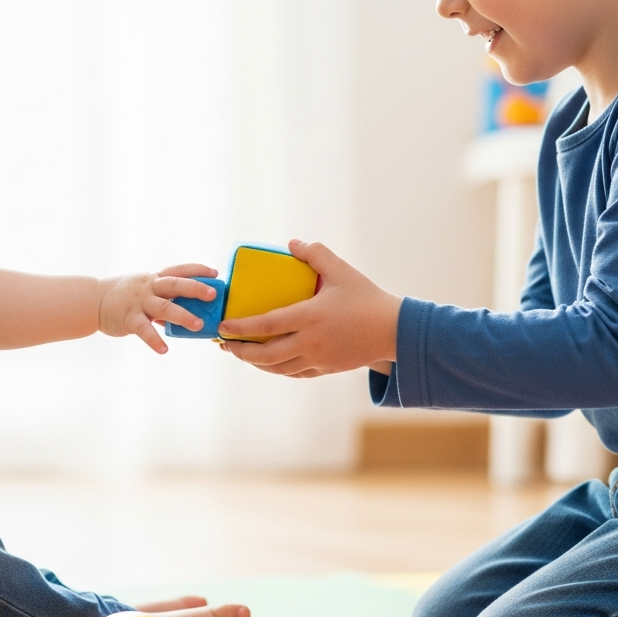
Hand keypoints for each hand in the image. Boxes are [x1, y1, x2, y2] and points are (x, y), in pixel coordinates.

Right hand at [98, 264, 219, 353]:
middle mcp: (148, 287)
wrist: (94, 301)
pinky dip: (154, 340)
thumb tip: (192, 307)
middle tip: (213, 295)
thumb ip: (166, 297)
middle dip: (195, 288)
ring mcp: (139, 302)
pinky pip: (144, 330)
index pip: (179, 270)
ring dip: (182, 315)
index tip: (215, 273)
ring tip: (198, 325)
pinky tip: (164, 350)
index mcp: (155, 279)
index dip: (197, 270)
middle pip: (175, 284)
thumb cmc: (125, 296)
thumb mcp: (146, 289)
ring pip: (164, 307)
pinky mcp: (129, 318)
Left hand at [217, 240, 401, 377]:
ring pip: (278, 368)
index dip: (240, 327)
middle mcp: (310, 342)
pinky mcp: (327, 369)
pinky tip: (270, 363)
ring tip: (242, 353)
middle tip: (225, 344)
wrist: (395, 330)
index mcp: (310, 317)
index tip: (222, 326)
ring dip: (256, 363)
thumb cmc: (367, 298)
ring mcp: (318, 359)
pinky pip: (295, 373)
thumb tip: (292, 243)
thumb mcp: (342, 271)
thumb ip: (316, 254)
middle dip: (240, 351)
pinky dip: (278, 369)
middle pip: (265, 355)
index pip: (266, 325)